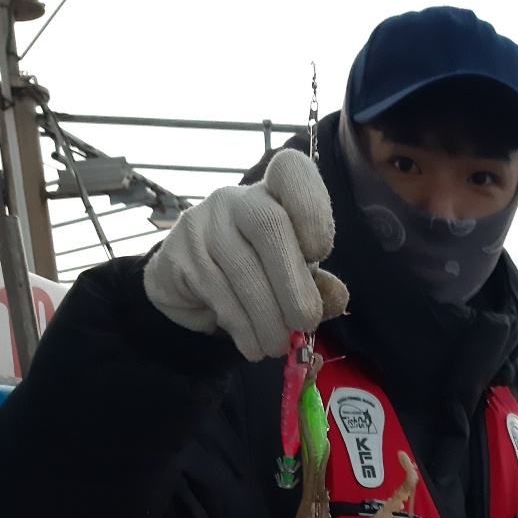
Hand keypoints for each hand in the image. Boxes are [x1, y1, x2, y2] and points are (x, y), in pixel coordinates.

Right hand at [143, 149, 348, 360]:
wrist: (185, 288)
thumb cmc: (251, 276)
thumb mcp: (291, 278)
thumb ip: (317, 287)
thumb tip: (336, 298)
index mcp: (272, 194)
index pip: (291, 171)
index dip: (312, 208)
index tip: (321, 251)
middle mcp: (236, 200)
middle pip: (269, 225)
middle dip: (293, 283)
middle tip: (305, 322)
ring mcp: (203, 223)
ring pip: (244, 270)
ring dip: (268, 318)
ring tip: (278, 346)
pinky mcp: (180, 255)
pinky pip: (219, 294)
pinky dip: (243, 328)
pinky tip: (254, 345)